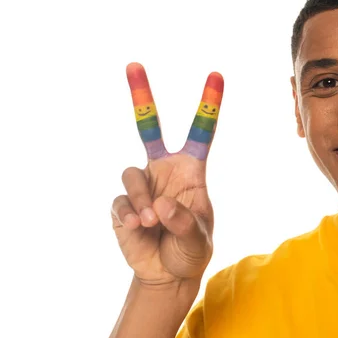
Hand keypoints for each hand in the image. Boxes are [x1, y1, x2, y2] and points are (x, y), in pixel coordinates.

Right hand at [111, 62, 223, 285]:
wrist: (167, 274)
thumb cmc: (191, 250)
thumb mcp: (198, 239)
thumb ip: (185, 222)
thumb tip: (159, 204)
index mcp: (191, 171)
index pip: (201, 132)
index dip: (208, 104)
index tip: (216, 75)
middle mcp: (164, 170)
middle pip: (149, 128)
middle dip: (142, 96)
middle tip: (133, 64)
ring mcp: (142, 185)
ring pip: (132, 174)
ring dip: (141, 199)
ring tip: (150, 224)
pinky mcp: (123, 204)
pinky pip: (121, 201)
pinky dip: (129, 215)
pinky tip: (138, 229)